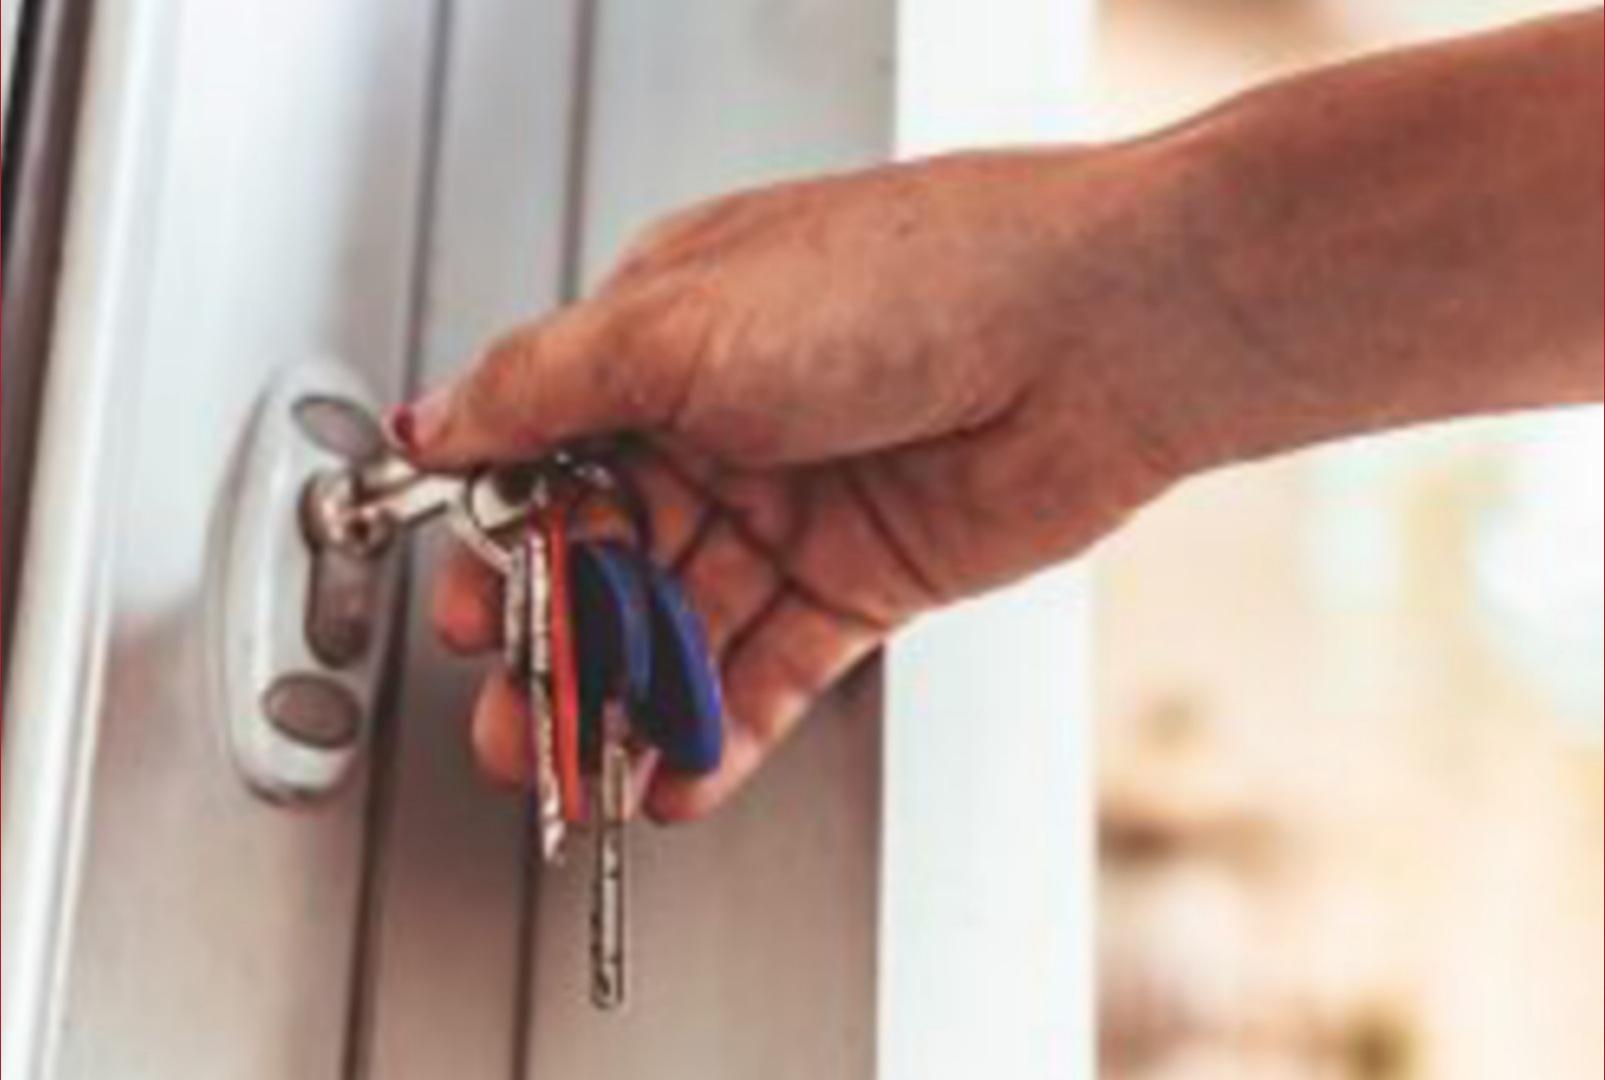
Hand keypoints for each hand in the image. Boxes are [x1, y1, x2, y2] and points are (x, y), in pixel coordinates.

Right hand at [395, 149, 1203, 819]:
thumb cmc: (909, 280)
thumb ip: (541, 385)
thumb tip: (435, 419)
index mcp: (662, 341)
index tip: (467, 613)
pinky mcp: (861, 583)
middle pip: (607, 558)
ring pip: (681, 626)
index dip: (500, 544)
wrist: (1093, 334)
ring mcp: (792, 509)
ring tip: (579, 770)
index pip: (544, 457)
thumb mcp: (679, 319)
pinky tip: (674, 772)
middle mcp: (722, 424)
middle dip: (556, 645)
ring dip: (626, 701)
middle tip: (514, 717)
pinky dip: (719, 726)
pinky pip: (769, 670)